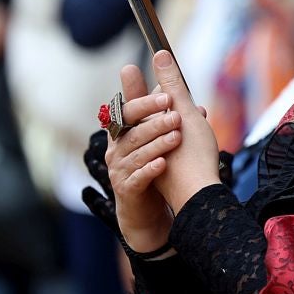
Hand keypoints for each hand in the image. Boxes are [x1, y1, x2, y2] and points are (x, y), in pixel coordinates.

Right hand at [88, 62, 179, 253]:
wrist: (144, 207)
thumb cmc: (148, 164)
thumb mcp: (151, 137)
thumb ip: (156, 113)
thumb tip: (167, 86)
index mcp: (121, 133)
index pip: (127, 111)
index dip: (145, 102)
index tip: (166, 95)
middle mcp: (116, 149)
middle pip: (132, 131)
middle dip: (154, 121)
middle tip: (177, 115)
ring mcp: (120, 170)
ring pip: (137, 153)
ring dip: (158, 144)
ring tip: (177, 137)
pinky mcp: (127, 189)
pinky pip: (137, 178)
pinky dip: (150, 169)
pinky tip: (163, 163)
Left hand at [147, 50, 221, 209]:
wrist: (199, 197)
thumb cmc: (192, 155)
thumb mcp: (182, 111)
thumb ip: (171, 82)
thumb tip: (159, 53)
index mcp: (142, 127)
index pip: (143, 100)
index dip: (149, 88)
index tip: (145, 76)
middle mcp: (142, 144)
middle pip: (155, 117)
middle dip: (173, 108)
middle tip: (192, 107)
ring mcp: (153, 159)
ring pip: (167, 133)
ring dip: (184, 124)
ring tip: (201, 121)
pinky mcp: (165, 174)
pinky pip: (174, 151)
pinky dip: (187, 142)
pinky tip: (202, 142)